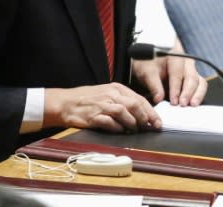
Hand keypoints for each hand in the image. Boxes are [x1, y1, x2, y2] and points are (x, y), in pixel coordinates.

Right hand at [43, 83, 161, 131]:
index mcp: (116, 88)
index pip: (139, 99)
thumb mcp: (107, 93)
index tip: (158, 122)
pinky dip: (118, 129)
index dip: (151, 112)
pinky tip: (120, 132)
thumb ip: (123, 101)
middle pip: (135, 105)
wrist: (64, 103)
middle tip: (149, 128)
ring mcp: (102, 105)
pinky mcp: (93, 116)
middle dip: (145, 118)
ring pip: (124, 113)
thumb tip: (142, 114)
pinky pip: (110, 123)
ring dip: (132, 124)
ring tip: (134, 131)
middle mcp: (111, 94)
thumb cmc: (87, 99)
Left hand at [132, 39, 206, 106]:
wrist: (148, 60)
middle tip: (183, 104)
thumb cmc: (147, 63)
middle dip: (188, 92)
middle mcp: (186, 61)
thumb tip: (159, 98)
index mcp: (175, 55)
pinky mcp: (191, 79)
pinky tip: (193, 104)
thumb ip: (153, 84)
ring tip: (193, 105)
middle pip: (191, 76)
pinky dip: (198, 95)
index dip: (176, 87)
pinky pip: (200, 86)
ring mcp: (190, 70)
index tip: (174, 100)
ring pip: (199, 81)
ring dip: (197, 94)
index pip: (177, 72)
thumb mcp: (146, 71)